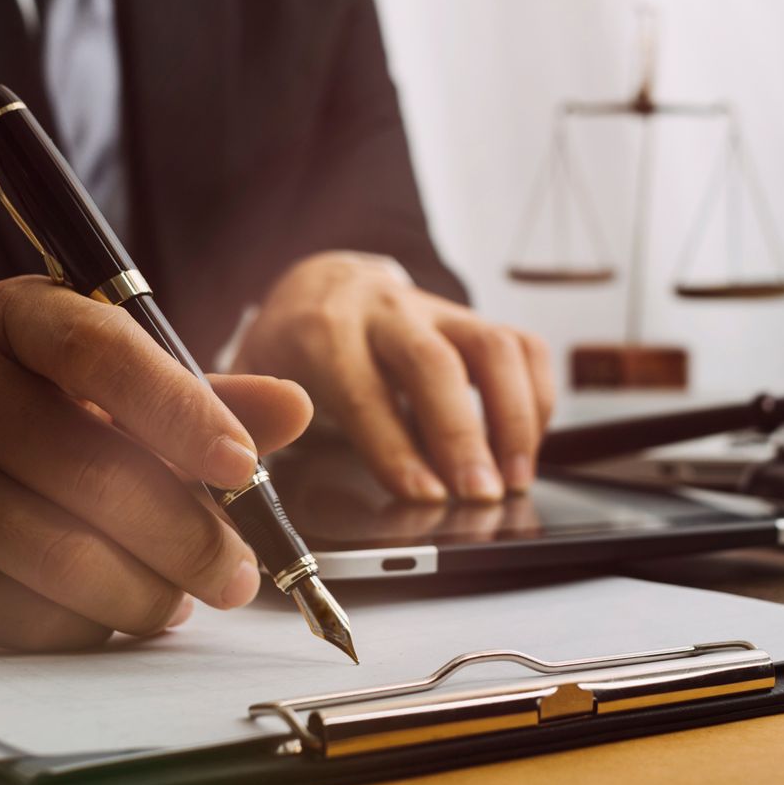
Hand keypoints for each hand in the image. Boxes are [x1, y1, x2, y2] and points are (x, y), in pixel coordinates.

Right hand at [0, 276, 312, 650]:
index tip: (245, 468)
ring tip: (180, 602)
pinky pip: (10, 613)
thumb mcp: (114, 383)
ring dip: (142, 593)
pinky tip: (108, 614)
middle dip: (185, 535)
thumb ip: (203, 397)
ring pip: (54, 553)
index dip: (181, 411)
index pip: (100, 350)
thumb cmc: (38, 412)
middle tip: (237, 577)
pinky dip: (81, 626)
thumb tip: (296, 407)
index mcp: (13, 315)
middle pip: (87, 469)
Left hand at [234, 252, 554, 501]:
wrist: (320, 287)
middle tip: (481, 496)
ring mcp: (435, 310)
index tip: (423, 496)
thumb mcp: (250, 384)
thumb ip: (251, 426)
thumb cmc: (286, 354)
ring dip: (514, 418)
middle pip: (433, 363)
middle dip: (462, 435)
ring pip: (492, 347)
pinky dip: (537, 397)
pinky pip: (523, 346)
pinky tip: (527, 446)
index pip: (362, 389)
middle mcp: (382, 312)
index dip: (394, 446)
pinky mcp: (472, 319)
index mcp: (319, 332)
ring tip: (515, 480)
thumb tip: (246, 488)